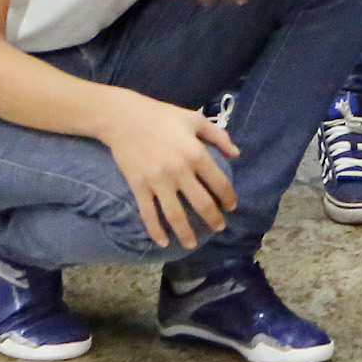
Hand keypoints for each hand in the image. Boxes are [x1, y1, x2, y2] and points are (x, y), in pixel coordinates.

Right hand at [102, 94, 239, 247]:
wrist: (124, 118)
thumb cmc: (162, 117)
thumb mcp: (195, 120)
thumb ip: (218, 136)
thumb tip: (236, 154)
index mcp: (196, 153)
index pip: (219, 183)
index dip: (229, 197)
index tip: (231, 206)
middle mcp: (179, 170)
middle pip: (201, 203)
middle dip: (213, 219)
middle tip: (219, 227)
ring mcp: (157, 181)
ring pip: (175, 215)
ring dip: (186, 233)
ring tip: (192, 244)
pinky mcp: (138, 186)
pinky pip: (148, 213)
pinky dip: (155, 231)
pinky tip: (163, 242)